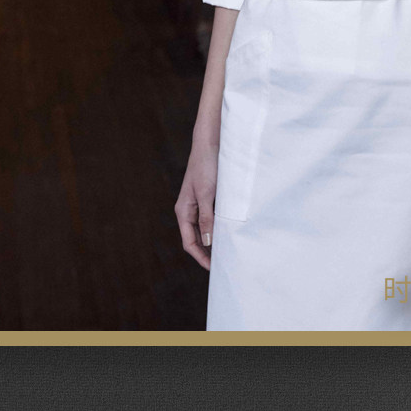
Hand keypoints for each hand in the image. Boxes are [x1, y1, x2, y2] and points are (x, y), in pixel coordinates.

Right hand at [174, 139, 218, 269]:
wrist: (210, 143)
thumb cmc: (206, 166)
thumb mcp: (207, 194)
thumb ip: (206, 218)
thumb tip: (207, 241)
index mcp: (183, 211)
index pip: (189, 242)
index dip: (200, 257)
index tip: (214, 268)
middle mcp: (188, 209)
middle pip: (194, 238)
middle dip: (205, 253)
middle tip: (221, 264)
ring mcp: (197, 203)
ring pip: (202, 229)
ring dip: (212, 241)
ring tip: (225, 252)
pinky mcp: (207, 197)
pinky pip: (209, 219)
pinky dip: (216, 228)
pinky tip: (227, 232)